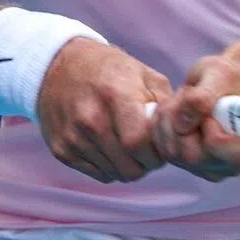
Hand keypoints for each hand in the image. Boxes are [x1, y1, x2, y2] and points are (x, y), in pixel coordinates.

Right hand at [38, 38, 172, 183]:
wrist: (58, 65)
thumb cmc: (108, 69)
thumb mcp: (142, 72)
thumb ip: (164, 102)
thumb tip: (180, 131)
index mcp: (114, 95)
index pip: (138, 143)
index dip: (156, 151)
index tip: (160, 145)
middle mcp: (90, 119)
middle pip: (129, 167)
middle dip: (146, 163)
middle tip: (147, 148)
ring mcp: (73, 137)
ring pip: (115, 174)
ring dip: (128, 165)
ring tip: (129, 143)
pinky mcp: (61, 150)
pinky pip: (98, 174)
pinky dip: (110, 166)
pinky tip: (110, 145)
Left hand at [149, 48, 239, 182]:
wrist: (223, 82)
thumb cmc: (229, 76)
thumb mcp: (219, 73)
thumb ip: (203, 96)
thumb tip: (182, 123)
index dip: (215, 137)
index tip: (209, 113)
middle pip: (198, 158)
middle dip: (183, 122)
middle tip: (186, 95)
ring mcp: (218, 167)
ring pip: (177, 154)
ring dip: (169, 121)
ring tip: (182, 99)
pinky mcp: (195, 166)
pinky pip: (167, 152)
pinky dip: (162, 127)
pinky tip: (175, 111)